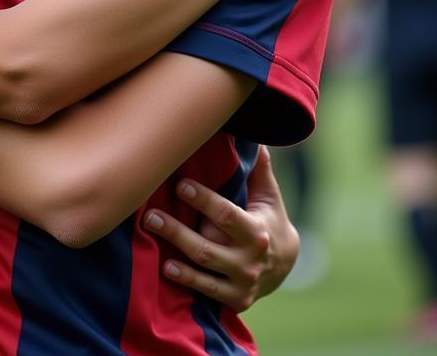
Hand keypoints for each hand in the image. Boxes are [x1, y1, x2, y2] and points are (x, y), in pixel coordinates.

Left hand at [143, 146, 299, 312]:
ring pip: (203, 267)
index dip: (203, 200)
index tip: (181, 184)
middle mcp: (249, 260)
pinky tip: (167, 268)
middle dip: (177, 230)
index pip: (226, 215)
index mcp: (257, 231)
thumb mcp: (268, 196)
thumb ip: (258, 169)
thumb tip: (254, 136)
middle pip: (207, 245)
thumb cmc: (269, 220)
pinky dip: (187, 280)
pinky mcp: (235, 299)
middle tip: (151, 214)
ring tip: (153, 233)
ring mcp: (242, 282)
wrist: (285, 266)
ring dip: (176, 251)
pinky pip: (207, 290)